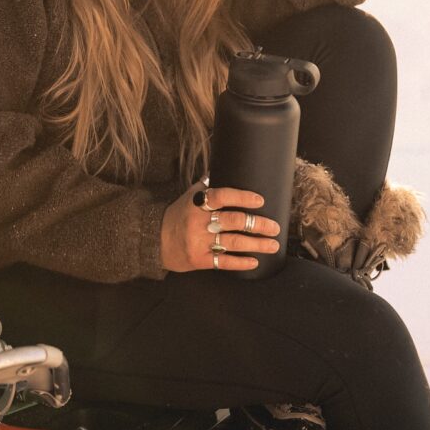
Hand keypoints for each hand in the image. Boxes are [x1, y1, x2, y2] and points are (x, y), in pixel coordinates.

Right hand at [160, 182, 280, 273]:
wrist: (154, 240)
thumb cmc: (178, 215)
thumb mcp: (189, 196)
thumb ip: (207, 186)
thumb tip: (226, 167)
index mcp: (197, 204)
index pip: (222, 196)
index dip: (242, 197)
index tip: (260, 200)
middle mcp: (198, 222)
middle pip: (233, 221)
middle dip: (258, 224)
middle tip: (275, 227)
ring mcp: (198, 242)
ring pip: (232, 242)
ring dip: (256, 244)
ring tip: (273, 245)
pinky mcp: (198, 260)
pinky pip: (223, 262)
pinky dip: (241, 262)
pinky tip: (255, 261)